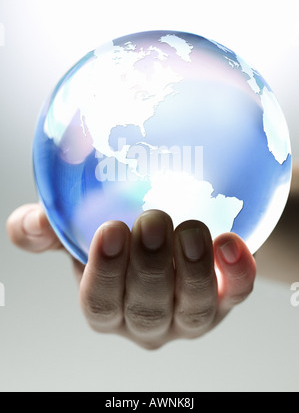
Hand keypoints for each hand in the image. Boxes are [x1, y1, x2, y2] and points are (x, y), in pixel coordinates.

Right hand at [7, 204, 255, 349]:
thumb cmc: (121, 242)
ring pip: (193, 307)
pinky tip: (230, 241)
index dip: (104, 272)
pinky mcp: (226, 299)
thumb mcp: (79, 234)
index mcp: (109, 307)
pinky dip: (238, 271)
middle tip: (153, 220)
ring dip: (194, 268)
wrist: (167, 238)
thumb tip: (32, 222)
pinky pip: (237, 293)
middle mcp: (149, 319)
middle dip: (151, 266)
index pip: (100, 305)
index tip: (110, 230)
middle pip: (148, 308)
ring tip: (191, 228)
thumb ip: (50, 231)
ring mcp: (189, 314)